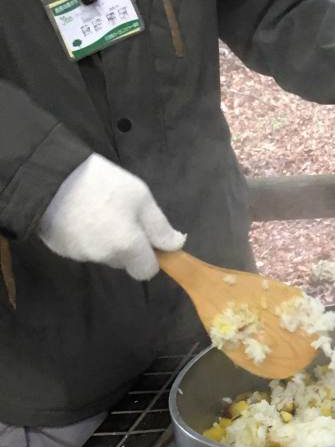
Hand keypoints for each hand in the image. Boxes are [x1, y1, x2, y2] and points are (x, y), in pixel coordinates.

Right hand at [38, 154, 185, 280]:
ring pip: (102, 253)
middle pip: (124, 261)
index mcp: (127, 247)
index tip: (146, 237)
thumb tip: (175, 245)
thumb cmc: (102, 183)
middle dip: (127, 245)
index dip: (150, 256)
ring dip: (105, 239)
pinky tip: (79, 213)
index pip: (146, 271)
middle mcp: (104, 256)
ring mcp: (79, 254)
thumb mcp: (140, 197)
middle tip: (120, 214)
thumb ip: (160, 226)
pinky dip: (84, 236)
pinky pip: (81, 247)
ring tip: (97, 209)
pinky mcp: (60, 248)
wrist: (48, 175)